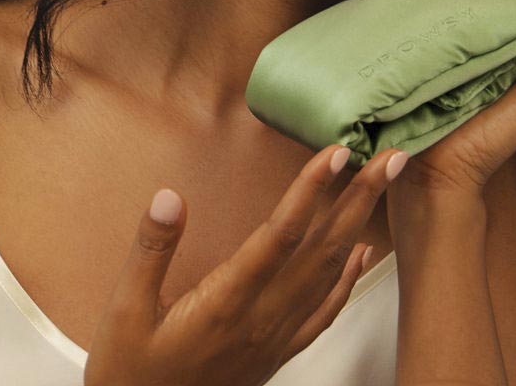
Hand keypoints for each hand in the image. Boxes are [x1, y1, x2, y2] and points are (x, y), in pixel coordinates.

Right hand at [83, 143, 407, 385]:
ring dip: (362, 224)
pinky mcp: (277, 352)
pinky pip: (325, 311)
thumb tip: (169, 196)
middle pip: (323, 247)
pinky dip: (350, 279)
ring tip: (384, 184)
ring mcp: (276, 337)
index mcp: (227, 302)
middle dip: (360, 197)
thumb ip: (151, 250)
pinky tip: (363, 253)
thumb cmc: (129, 373)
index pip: (281, 234)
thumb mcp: (123, 310)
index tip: (337, 152)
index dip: (311, 189)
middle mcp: (263, 318)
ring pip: (331, 273)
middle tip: (392, 156)